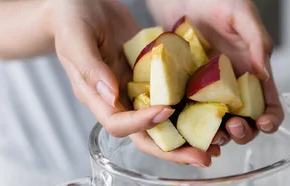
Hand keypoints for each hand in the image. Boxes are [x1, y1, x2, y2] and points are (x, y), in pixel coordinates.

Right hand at [48, 0, 217, 166]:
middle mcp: (119, 100)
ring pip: (164, 123)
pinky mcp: (153, 79)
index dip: (143, 123)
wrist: (84, 3)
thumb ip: (90, 67)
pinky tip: (213, 112)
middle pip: (147, 135)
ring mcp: (138, 90)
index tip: (166, 112)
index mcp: (96, 96)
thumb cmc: (72, 18)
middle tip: (203, 157)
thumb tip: (110, 94)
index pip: (120, 123)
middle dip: (174, 150)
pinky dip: (192, 108)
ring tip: (216, 143)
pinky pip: (173, 97)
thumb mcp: (76, 38)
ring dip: (189, 136)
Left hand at [148, 0, 283, 144]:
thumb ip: (258, 42)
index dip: (271, 119)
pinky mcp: (184, 89)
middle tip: (233, 126)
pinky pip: (189, 114)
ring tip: (212, 133)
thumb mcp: (242, 15)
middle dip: (243, 132)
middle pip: (245, 122)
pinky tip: (188, 127)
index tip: (263, 123)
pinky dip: (190, 126)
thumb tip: (265, 73)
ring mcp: (207, 90)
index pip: (268, 104)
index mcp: (252, 73)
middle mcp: (232, 86)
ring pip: (217, 125)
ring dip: (218, 135)